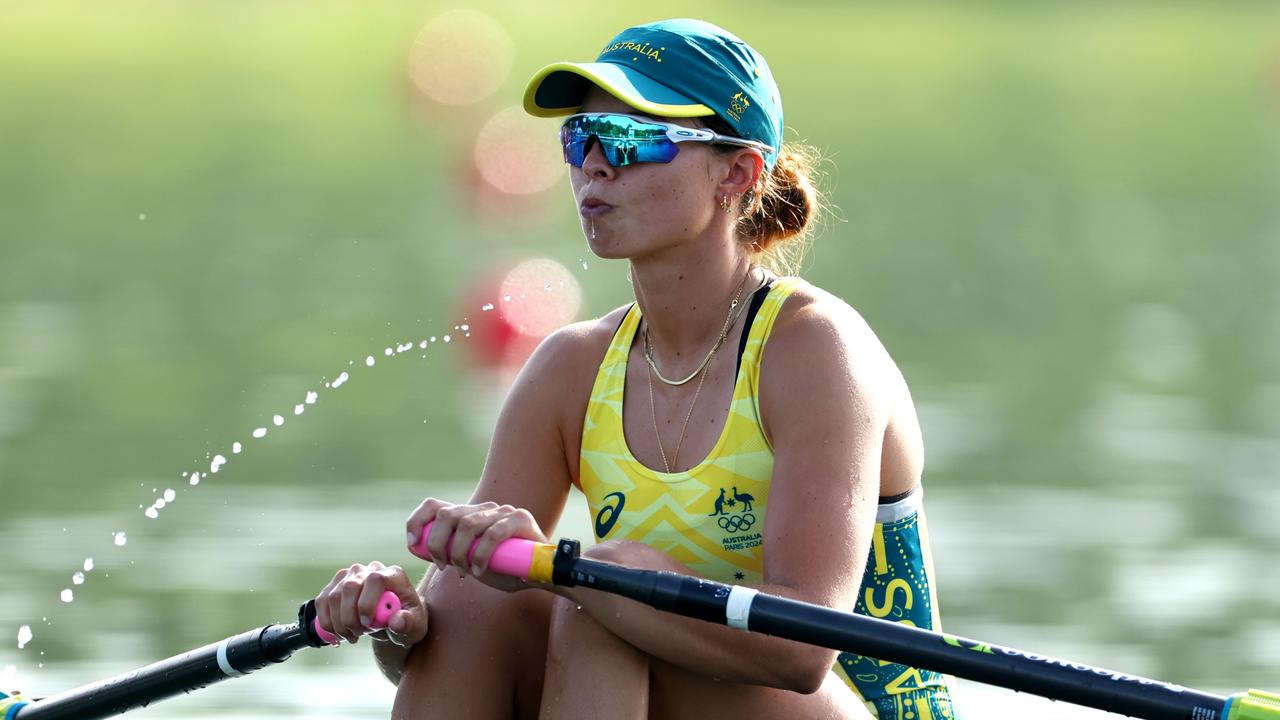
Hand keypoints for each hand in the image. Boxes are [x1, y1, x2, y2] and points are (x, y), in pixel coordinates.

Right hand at [314, 561, 427, 646]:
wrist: (392, 622)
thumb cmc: (406, 622)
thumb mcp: (415, 627)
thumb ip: (409, 624)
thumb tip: (397, 622)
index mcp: (393, 575)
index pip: (375, 579)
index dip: (367, 602)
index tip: (368, 624)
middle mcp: (371, 569)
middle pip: (350, 587)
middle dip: (350, 617)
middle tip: (358, 635)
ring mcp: (351, 575)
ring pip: (333, 596)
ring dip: (339, 623)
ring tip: (352, 635)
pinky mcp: (336, 585)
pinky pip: (322, 602)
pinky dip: (327, 622)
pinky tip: (339, 633)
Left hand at [406, 498, 548, 591]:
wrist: (540, 576)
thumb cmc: (504, 569)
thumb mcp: (469, 561)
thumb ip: (447, 551)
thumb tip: (417, 546)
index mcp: (470, 515)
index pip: (435, 506)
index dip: (418, 521)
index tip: (411, 543)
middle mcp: (484, 509)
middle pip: (448, 514)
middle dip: (437, 542)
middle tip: (442, 565)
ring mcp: (503, 511)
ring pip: (468, 524)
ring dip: (459, 552)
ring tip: (463, 571)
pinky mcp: (520, 519)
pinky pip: (493, 534)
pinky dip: (480, 555)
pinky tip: (478, 571)